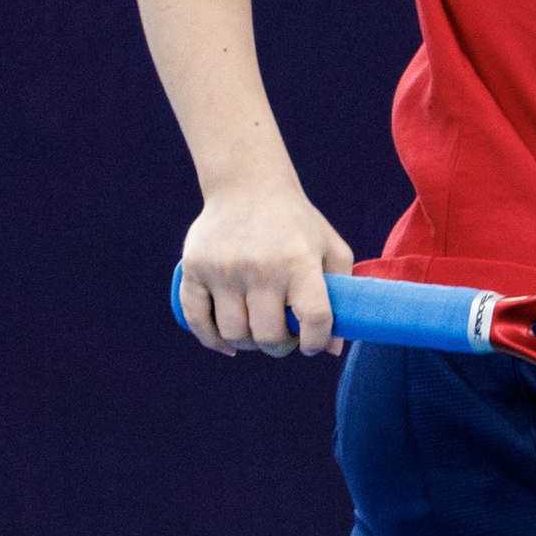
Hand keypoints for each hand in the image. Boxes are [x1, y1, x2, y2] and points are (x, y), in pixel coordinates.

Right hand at [177, 184, 354, 356]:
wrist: (248, 184)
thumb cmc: (296, 223)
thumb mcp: (330, 248)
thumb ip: (340, 296)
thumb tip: (331, 351)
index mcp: (300, 262)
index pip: (314, 318)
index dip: (315, 342)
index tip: (310, 343)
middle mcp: (261, 267)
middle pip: (268, 336)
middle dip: (279, 347)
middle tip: (283, 336)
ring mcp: (224, 268)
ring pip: (233, 333)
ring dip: (248, 343)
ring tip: (256, 332)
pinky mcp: (195, 267)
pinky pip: (196, 319)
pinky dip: (211, 339)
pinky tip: (226, 341)